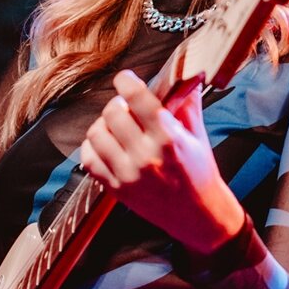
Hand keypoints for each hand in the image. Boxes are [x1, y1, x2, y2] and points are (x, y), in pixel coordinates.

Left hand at [78, 70, 245, 253]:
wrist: (198, 215)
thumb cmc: (199, 172)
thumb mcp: (198, 135)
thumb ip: (186, 103)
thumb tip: (184, 73)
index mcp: (169, 138)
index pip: (138, 99)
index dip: (126, 82)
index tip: (124, 79)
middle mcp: (146, 156)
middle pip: (112, 113)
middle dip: (117, 104)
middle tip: (124, 108)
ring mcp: (128, 174)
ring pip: (95, 134)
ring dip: (102, 125)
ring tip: (114, 127)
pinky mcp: (116, 189)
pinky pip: (89, 160)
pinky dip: (92, 147)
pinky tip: (105, 145)